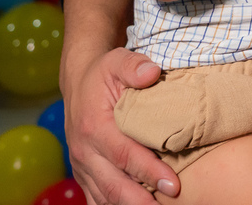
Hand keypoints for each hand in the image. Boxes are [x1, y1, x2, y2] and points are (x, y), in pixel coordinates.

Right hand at [64, 47, 179, 203]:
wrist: (78, 82)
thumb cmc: (103, 73)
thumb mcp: (117, 61)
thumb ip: (134, 66)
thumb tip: (152, 72)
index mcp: (94, 126)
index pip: (124, 155)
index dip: (149, 171)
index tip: (173, 184)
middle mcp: (84, 151)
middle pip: (114, 184)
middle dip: (141, 200)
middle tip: (170, 204)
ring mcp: (82, 166)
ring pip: (105, 196)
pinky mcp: (83, 174)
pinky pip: (97, 198)